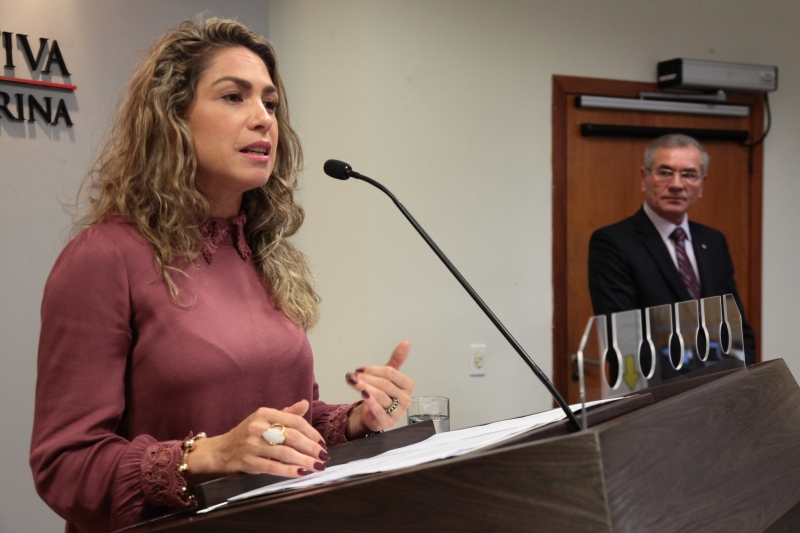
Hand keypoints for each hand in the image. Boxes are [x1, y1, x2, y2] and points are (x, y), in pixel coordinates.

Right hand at [184, 400, 329, 484]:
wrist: (220, 450)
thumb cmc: (247, 434)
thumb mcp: (264, 419)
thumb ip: (286, 413)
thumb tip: (305, 403)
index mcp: (264, 413)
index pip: (294, 421)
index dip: (311, 432)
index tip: (322, 442)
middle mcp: (258, 427)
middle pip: (292, 437)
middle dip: (311, 448)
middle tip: (324, 456)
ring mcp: (252, 445)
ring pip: (285, 453)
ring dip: (305, 460)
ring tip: (317, 466)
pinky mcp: (248, 462)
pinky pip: (273, 467)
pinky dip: (289, 471)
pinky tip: (301, 472)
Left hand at [344, 341, 414, 437]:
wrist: (374, 415)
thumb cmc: (383, 393)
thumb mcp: (388, 376)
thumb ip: (397, 359)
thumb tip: (406, 342)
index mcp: (408, 386)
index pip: (392, 373)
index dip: (375, 369)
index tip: (361, 369)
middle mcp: (405, 399)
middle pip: (385, 384)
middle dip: (367, 378)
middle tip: (354, 375)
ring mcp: (397, 412)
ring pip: (380, 395)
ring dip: (364, 386)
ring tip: (353, 381)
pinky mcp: (387, 422)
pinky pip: (378, 410)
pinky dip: (370, 401)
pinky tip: (362, 393)